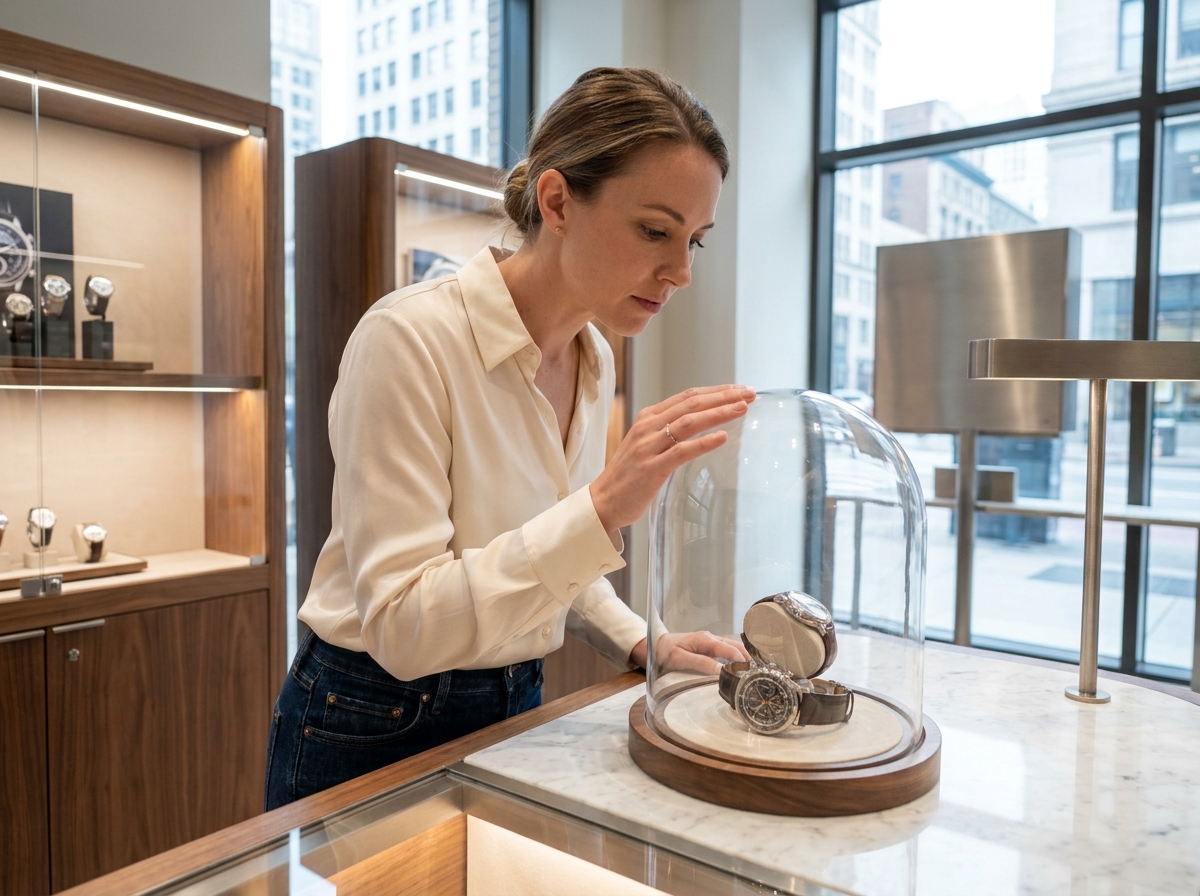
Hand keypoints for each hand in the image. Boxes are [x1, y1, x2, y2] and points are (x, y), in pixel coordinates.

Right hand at [589, 385, 755, 532]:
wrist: (603, 502)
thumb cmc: (629, 476)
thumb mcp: (647, 444)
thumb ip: (668, 431)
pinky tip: (723, 437)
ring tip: (742, 408)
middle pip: (692, 403)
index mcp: (649, 417)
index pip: (688, 396)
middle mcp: (648, 427)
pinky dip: (703, 442)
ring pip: (689, 422)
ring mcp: (649, 447)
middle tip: (750, 393)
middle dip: (724, 396)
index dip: (716, 390)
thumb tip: (701, 422)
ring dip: (718, 413)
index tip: (740, 389)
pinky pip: (681, 451)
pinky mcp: (651, 469)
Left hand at [629, 631, 748, 675]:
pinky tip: (740, 667)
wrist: (653, 644)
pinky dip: (736, 656)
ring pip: (733, 646)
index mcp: (705, 640)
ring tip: (752, 672)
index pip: (730, 650)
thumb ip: (700, 664)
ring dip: (743, 657)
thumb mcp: (680, 659)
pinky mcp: (708, 646)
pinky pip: (726, 649)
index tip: (749, 674)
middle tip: (757, 674)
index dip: (741, 662)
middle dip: (748, 659)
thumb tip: (721, 671)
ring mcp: (710, 641)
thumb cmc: (665, 652)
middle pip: (736, 646)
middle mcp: (710, 638)